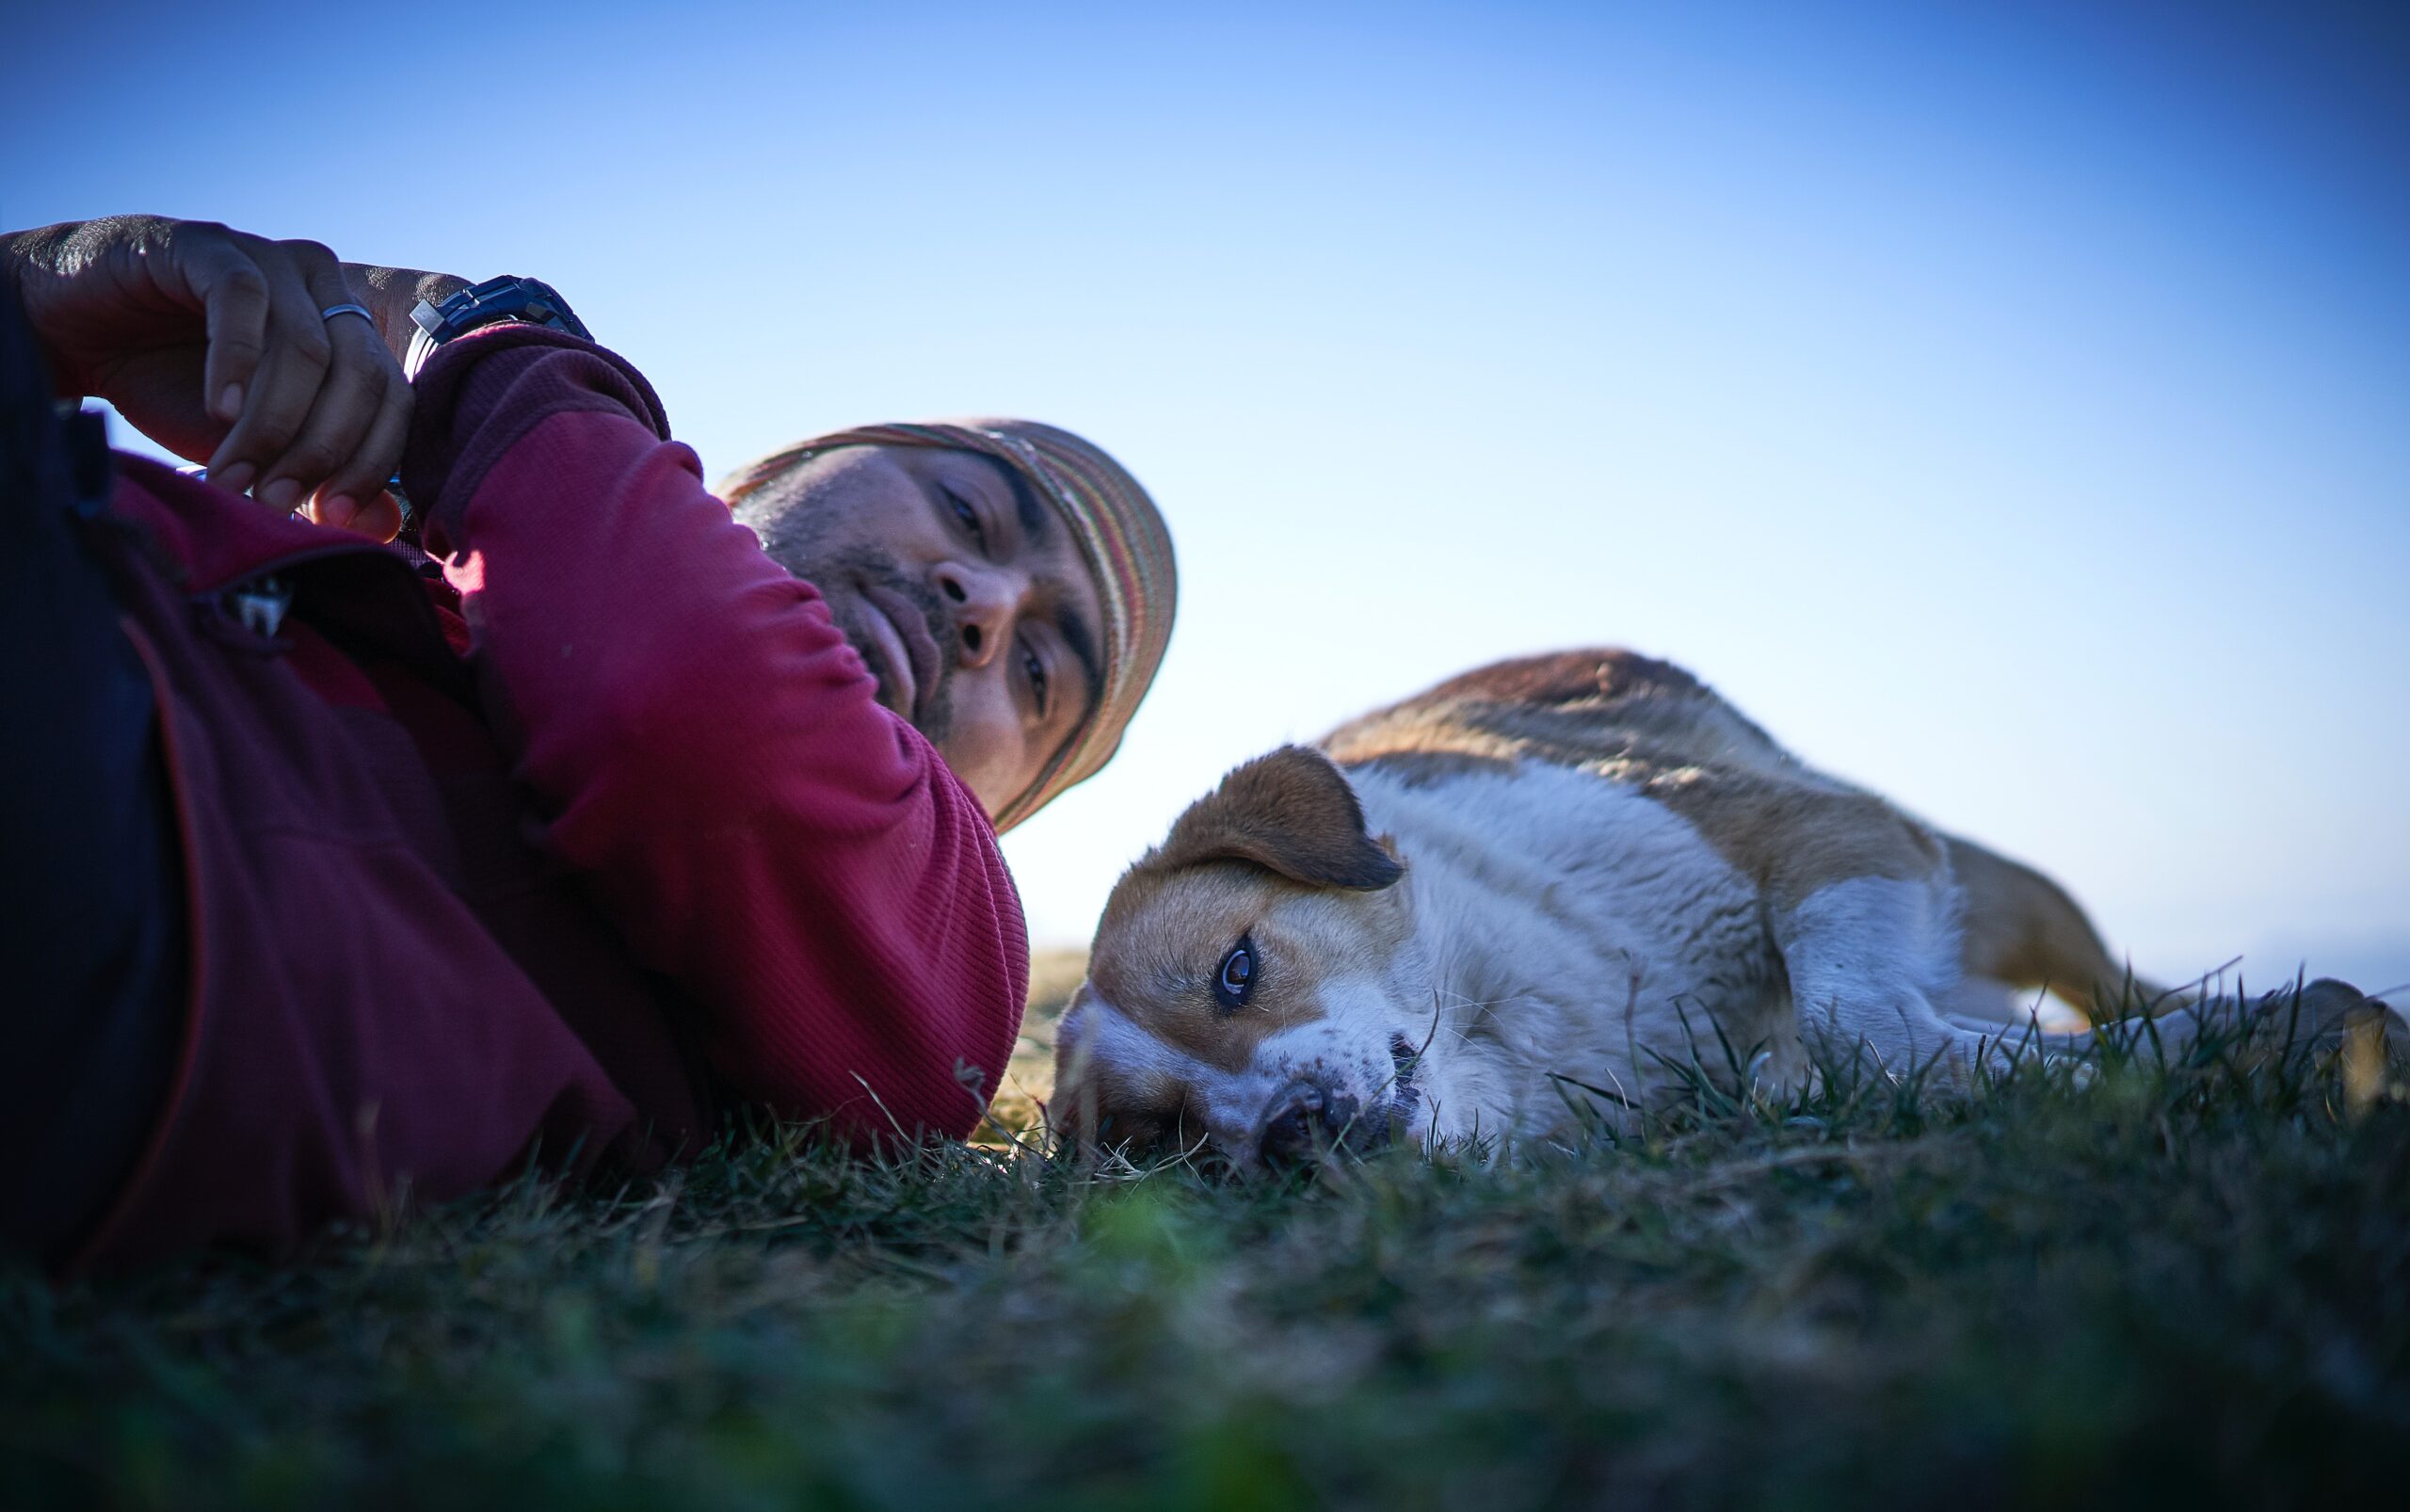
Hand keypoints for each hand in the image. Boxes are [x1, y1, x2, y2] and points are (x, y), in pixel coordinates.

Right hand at [5, 216, 411, 539]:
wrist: (68, 331)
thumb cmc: (170, 386)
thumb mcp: (253, 445)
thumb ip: (315, 476)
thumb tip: (387, 525)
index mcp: (349, 331)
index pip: (394, 398)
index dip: (371, 462)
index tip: (334, 516)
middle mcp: (323, 287)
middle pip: (361, 375)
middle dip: (321, 450)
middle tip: (275, 500)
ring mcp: (270, 258)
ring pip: (308, 347)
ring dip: (273, 423)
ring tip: (234, 472)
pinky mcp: (208, 245)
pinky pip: (244, 300)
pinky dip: (238, 363)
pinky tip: (218, 410)